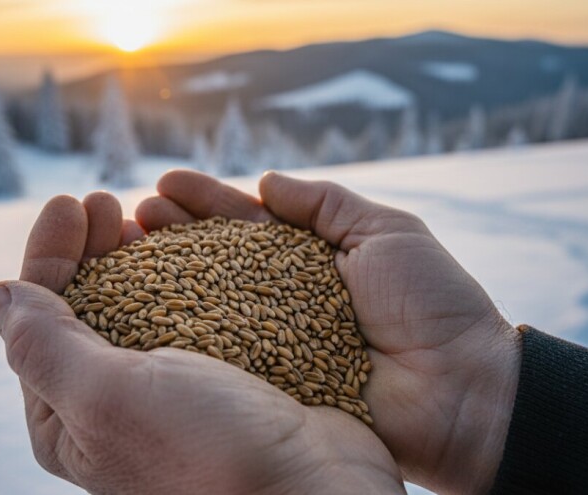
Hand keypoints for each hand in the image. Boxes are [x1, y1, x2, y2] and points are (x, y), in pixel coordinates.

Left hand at [0, 193, 405, 493]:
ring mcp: (169, 388)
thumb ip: (44, 346)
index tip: (73, 203)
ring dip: (139, 252)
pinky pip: (192, 309)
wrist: (313, 489)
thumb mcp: (107, 398)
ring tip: (149, 213)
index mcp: (67, 417)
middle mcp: (112, 403)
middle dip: (92, 248)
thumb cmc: (207, 454)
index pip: (38, 320)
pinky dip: (187, 271)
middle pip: (87, 305)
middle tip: (107, 201)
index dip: (48, 255)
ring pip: (142, 302)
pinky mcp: (220, 373)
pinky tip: (196, 245)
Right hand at [136, 171, 521, 493]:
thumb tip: (266, 181)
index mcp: (310, 260)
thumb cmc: (435, 307)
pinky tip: (144, 307)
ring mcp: (273, 341)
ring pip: (208, 302)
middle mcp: (283, 298)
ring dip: (165, 275)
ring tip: (125, 246)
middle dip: (173, 233)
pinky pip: (220, 353)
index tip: (165, 184)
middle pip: (215, 260)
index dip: (206, 203)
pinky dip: (181, 330)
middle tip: (132, 213)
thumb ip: (327, 204)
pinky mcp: (269, 383)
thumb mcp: (388, 232)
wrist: (463, 392)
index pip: (246, 224)